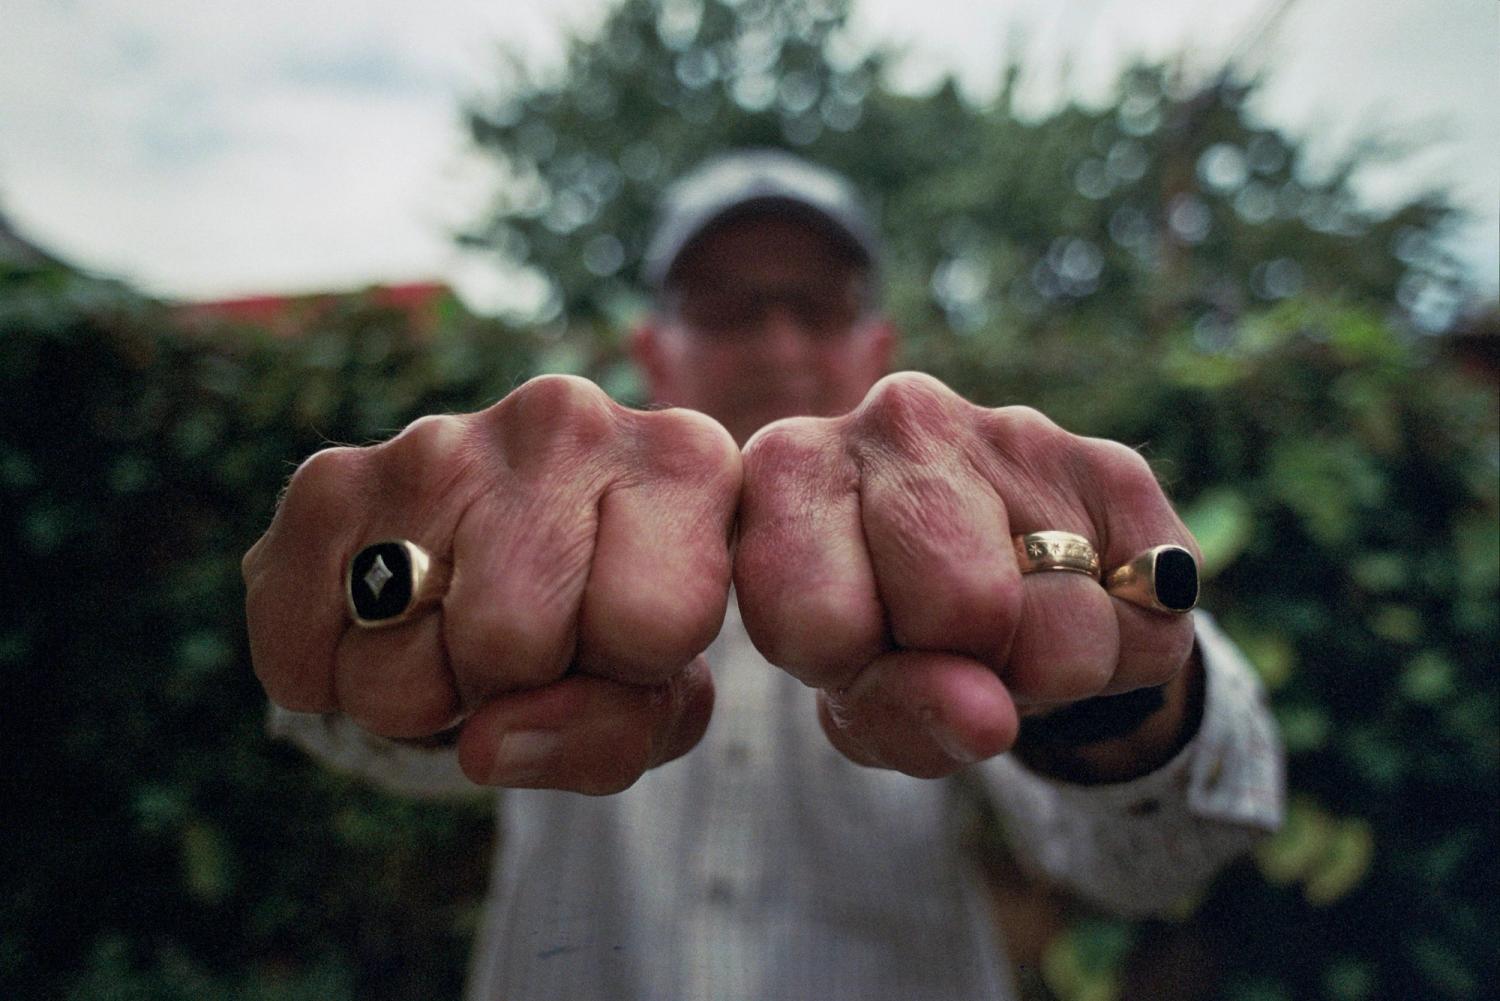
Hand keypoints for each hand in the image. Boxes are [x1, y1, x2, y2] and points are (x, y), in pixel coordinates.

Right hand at [243, 375, 740, 793]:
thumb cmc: (613, 636)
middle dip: (516, 688)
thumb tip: (487, 742)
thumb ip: (620, 732)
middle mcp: (567, 419)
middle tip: (534, 650)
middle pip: (512, 643)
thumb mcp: (658, 700)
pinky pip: (300, 650)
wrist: (510, 568)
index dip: (633, 677)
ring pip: (400, 671)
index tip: (628, 645)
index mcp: (683, 461)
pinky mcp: (332, 479)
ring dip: (423, 695)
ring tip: (460, 634)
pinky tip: (382, 628)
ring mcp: (439, 440)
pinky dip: (330, 680)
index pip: (652, 623)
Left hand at [733, 372, 1199, 779]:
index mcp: (792, 463)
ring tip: (1007, 629)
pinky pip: (1146, 628)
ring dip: (1045, 673)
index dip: (851, 672)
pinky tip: (1073, 605)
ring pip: (1062, 627)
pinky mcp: (1117, 469)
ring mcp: (1016, 429)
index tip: (855, 650)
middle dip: (962, 665)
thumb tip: (989, 717)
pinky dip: (1118, 658)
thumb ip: (896, 716)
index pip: (818, 618)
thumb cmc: (885, 640)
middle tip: (943, 642)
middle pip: (959, 606)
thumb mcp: (858, 697)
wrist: (990, 594)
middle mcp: (899, 416)